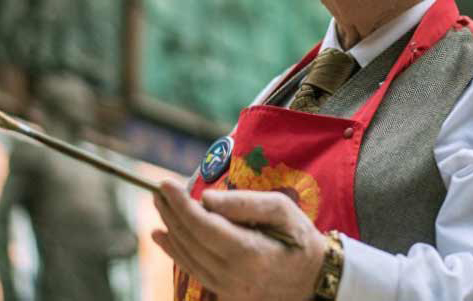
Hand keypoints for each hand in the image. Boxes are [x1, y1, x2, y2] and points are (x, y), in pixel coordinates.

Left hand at [152, 181, 327, 300]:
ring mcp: (227, 290)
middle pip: (191, 241)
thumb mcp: (281, 210)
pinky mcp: (224, 294)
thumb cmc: (300, 237)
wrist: (315, 278)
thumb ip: (244, 203)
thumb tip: (206, 199)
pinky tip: (162, 234)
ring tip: (160, 204)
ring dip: (170, 228)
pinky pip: (193, 270)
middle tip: (158, 189)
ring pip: (187, 256)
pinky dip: (175, 251)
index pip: (204, 226)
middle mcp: (234, 277)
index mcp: (250, 254)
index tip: (165, 183)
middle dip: (171, 212)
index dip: (181, 204)